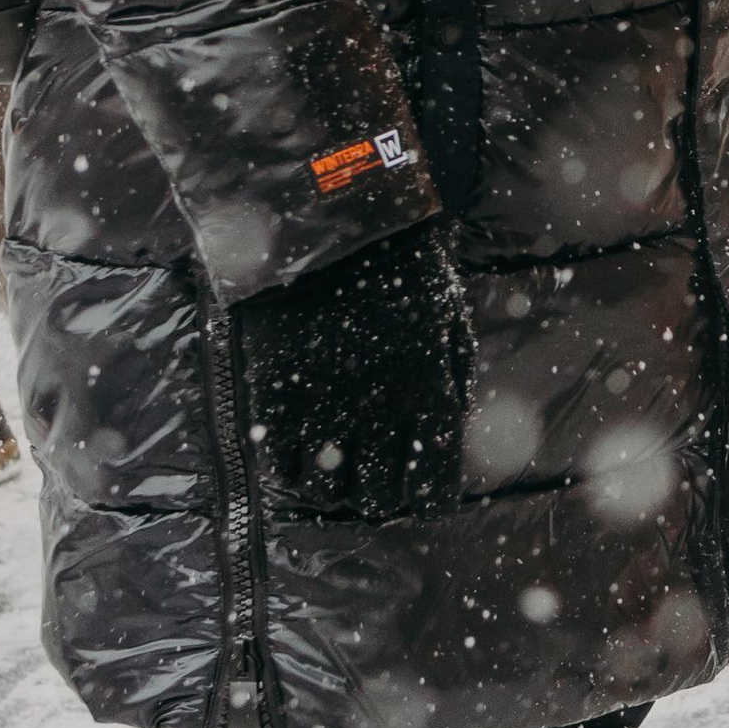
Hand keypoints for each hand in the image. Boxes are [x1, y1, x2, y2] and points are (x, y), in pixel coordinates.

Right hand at [238, 221, 472, 520]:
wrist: (332, 227)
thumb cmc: (402, 265)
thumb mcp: (447, 318)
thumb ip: (453, 379)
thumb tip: (449, 429)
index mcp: (427, 395)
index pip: (434, 488)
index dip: (429, 499)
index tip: (422, 492)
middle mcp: (377, 415)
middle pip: (378, 498)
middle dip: (382, 495)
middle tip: (377, 477)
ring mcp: (321, 410)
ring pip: (327, 491)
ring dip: (336, 486)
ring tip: (337, 466)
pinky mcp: (275, 398)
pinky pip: (281, 465)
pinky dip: (293, 468)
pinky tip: (301, 450)